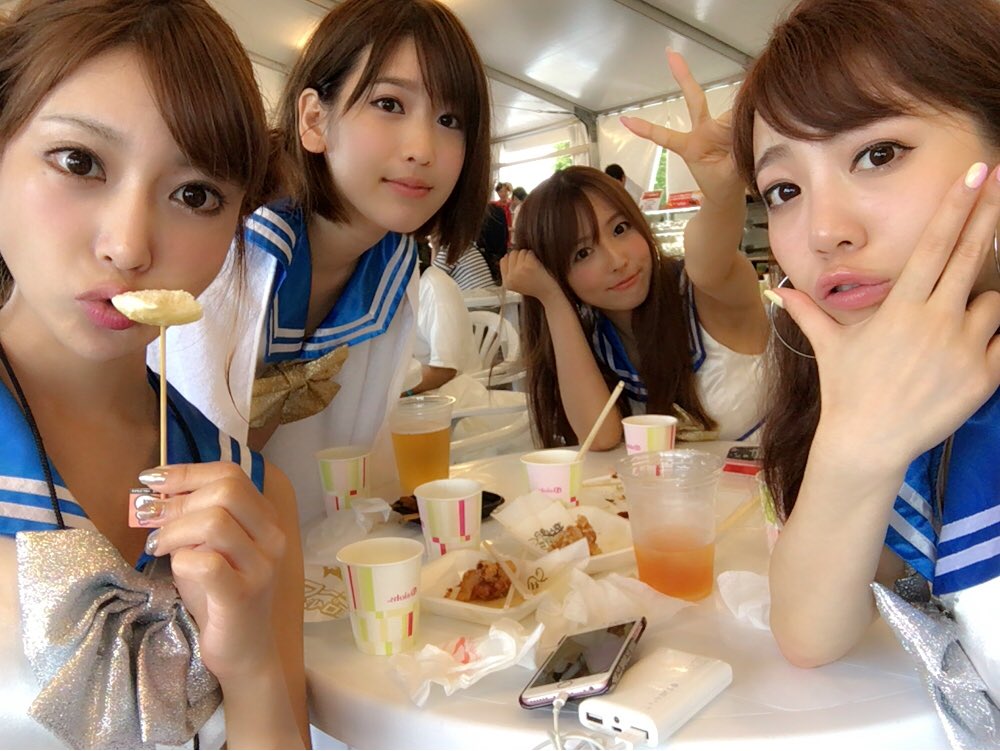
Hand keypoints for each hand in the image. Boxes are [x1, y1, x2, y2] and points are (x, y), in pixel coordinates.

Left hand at [142, 462, 286, 680]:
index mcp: (265, 520)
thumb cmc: (220, 596)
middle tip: (151, 520)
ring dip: (175, 530)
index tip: (151, 480)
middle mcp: (272, 538)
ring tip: (158, 546)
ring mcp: (261, 566)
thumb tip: (155, 492)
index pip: (231, 474)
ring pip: (216, 522)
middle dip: (178, 501)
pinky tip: (174, 569)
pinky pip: (206, 562)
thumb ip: (193, 519)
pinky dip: (181, 560)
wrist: (243, 651)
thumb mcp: (208, 548)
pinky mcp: (244, 595)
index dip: (187, 472)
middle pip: (226, 491)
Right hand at [501, 249, 564, 305]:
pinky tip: (537, 264)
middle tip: (528, 264)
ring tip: (533, 265)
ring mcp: (519, 271)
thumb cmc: (535, 287)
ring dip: (528, 255)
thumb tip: (507, 256)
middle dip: (520, 256)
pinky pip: (529, 253)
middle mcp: (511, 277)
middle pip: (511, 254)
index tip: (519, 260)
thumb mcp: (517, 284)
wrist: (547, 293)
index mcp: (507, 282)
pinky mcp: (528, 266)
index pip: (503, 261)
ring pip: (521, 252)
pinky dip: (534, 256)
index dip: (511, 258)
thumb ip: (511, 272)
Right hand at [621, 50, 741, 205]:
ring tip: (671, 58)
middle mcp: (716, 126)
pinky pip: (664, 136)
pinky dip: (647, 129)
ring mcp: (700, 134)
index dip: (741, 104)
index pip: (736, 109)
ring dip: (686, 83)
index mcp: (734, 130)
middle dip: (693, 76)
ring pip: (695, 104)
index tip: (748, 97)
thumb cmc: (738, 176)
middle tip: (672, 54)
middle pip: (708, 95)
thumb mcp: (744, 162)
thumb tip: (735, 124)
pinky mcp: (687, 146)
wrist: (725, 196)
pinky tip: (629, 121)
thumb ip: (740, 143)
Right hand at [769, 163, 999, 465]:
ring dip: (980, 304)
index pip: (933, 245)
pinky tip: (965, 354)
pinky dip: (990, 341)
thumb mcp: (829, 347)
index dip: (956, 207)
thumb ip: (809, 312)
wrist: (868, 443)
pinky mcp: (984, 376)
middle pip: (972, 255)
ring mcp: (963, 347)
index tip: (974, 176)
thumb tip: (778, 290)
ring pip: (993, 303)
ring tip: (952, 327)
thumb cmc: (847, 391)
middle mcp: (935, 320)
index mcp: (900, 307)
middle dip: (990, 216)